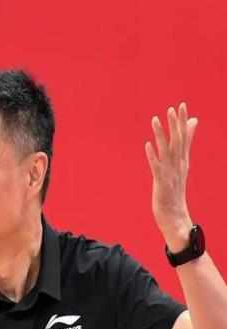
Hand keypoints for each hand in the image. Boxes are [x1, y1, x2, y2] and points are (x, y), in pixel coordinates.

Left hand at [144, 103, 197, 243]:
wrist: (175, 216)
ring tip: (155, 120)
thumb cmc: (174, 191)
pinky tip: (147, 145)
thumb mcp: (180, 169)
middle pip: (178, 141)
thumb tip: (189, 144)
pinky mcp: (161, 183)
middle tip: (172, 107)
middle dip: (175, 124)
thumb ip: (183, 153)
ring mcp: (170, 174)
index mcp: (182, 161)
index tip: (181, 105)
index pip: (183, 137)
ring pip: (166, 151)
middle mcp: (178, 165)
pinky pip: (156, 167)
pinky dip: (152, 156)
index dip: (181, 121)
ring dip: (161, 135)